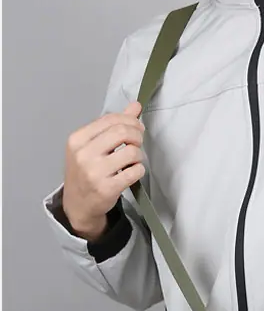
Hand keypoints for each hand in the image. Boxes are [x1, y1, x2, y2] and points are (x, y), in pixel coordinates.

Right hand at [61, 101, 144, 238]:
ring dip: (139, 155)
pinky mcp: (107, 188)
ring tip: (133, 160)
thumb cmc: (86, 171)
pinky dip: (139, 170)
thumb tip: (136, 105)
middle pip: (122, 132)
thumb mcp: (92, 145)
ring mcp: (95, 173)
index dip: (130, 120)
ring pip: (132, 152)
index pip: (111, 119)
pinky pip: (135, 171)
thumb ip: (113, 125)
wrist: (78, 204)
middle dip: (137, 135)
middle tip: (138, 143)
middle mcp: (83, 154)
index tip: (137, 128)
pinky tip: (131, 172)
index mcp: (77, 139)